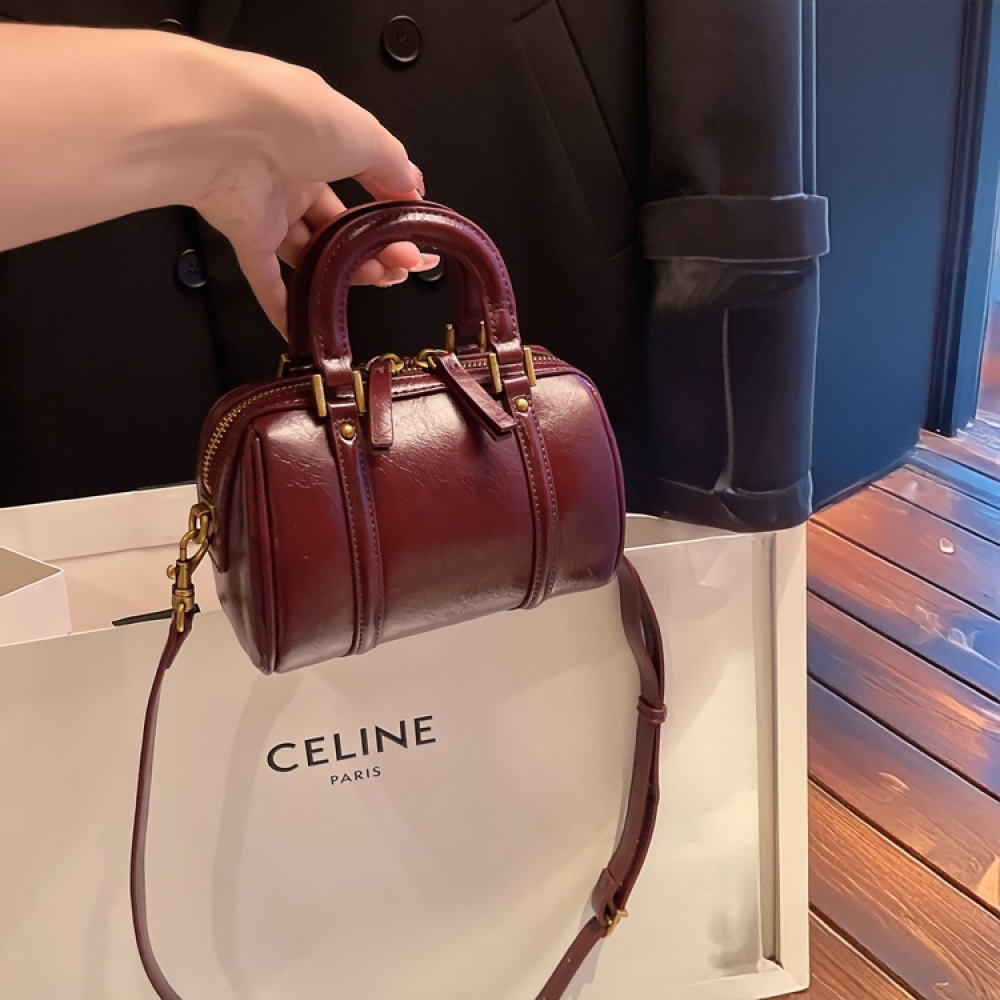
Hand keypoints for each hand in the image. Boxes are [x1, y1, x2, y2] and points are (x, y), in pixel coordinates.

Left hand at [192, 52, 435, 333]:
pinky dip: (285, 308)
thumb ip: (393, 166)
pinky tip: (306, 330)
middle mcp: (294, 173)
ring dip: (348, 272)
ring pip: (314, 252)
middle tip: (405, 265)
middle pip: (341, 223)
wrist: (223, 132)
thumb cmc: (295, 118)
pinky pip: (267, 280)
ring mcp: (268, 208)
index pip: (364, 177)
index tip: (415, 230)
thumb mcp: (363, 134)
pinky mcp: (246, 237)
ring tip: (381, 280)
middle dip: (377, 246)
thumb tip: (413, 190)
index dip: (390, 206)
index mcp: (321, 141)